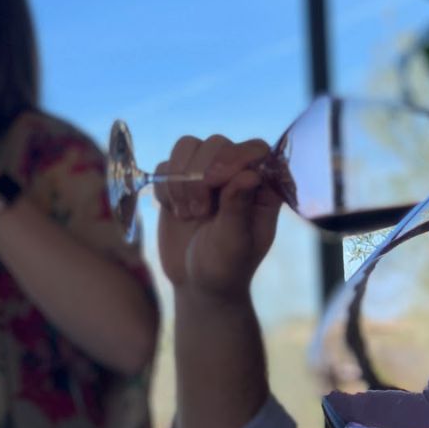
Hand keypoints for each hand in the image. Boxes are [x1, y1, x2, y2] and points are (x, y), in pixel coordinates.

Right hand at [154, 135, 280, 301]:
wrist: (197, 283)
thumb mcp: (235, 243)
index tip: (216, 183)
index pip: (255, 150)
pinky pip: (165, 165)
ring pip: (188, 146)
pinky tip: (174, 211)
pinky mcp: (180, 181)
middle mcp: (236, 173)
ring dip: (181, 179)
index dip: (235, 158)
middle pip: (217, 144)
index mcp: (263, 187)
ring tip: (186, 213)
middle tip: (199, 212)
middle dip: (201, 175)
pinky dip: (165, 188)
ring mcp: (207, 174)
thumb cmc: (226, 267)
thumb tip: (249, 174)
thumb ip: (238, 208)